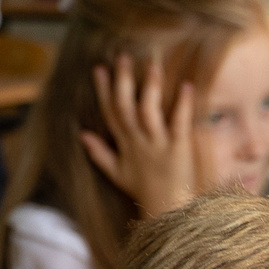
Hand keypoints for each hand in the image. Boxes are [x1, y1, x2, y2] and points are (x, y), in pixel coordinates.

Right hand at [80, 57, 198, 220]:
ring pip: (148, 112)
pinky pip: (179, 123)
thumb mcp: (117, 173)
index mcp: (124, 144)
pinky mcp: (178, 148)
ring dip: (149, 88)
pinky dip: (183, 104)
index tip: (99, 68)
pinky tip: (186, 86)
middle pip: (125, 107)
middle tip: (122, 57)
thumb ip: (99, 153)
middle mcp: (138, 141)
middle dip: (122, 82)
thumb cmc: (143, 191)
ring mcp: (158, 144)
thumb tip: (82, 135)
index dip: (103, 90)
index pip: (110, 113)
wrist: (166, 210)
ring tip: (151, 66)